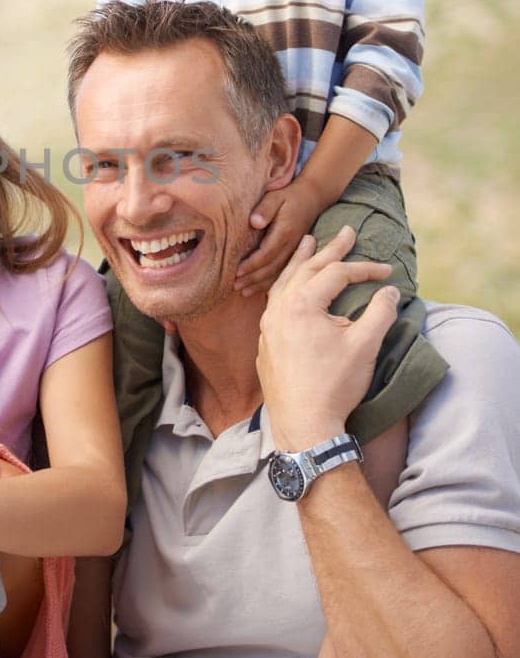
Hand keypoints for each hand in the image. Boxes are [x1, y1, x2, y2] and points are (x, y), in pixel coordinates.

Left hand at [235, 178, 321, 295]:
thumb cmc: (288, 196)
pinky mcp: (295, 254)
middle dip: (252, 279)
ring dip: (260, 284)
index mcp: (285, 233)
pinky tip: (259, 290)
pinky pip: (283, 272)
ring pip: (277, 273)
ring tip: (243, 292)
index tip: (236, 272)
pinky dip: (271, 283)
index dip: (251, 265)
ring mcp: (295, 251)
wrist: (312, 198)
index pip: (266, 254)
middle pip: (271, 268)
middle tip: (235, 286)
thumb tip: (254, 222)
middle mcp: (291, 245)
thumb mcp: (275, 197)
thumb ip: (264, 209)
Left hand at [256, 226, 399, 453]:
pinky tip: (290, 287)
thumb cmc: (334, 385)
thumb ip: (380, 312)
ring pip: (284, 284)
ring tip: (307, 243)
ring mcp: (268, 327)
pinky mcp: (266, 343)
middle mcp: (279, 309)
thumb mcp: (365, 346)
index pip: (337, 274)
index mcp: (301, 304)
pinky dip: (286, 287)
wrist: (304, 426)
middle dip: (329, 250)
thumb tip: (390, 292)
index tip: (387, 272)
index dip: (365, 270)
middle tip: (344, 231)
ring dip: (299, 262)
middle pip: (307, 269)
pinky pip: (274, 304)